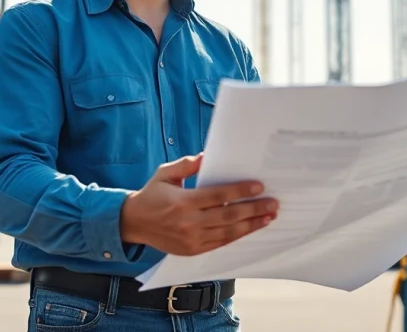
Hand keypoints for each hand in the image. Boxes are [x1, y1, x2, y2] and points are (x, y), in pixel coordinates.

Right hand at [120, 154, 278, 255]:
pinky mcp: (192, 250)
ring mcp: (191, 239)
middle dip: (253, 209)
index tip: (259, 186)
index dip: (240, 191)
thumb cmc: (151, 194)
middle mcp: (189, 222)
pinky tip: (250, 228)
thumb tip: (208, 156)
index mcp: (183, 202)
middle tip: (273, 204)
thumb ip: (187, 165)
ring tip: (268, 217)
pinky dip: (236, 236)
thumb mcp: (166, 173)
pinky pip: (220, 243)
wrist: (133, 223)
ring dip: (251, 225)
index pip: (219, 196)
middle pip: (228, 216)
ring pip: (227, 233)